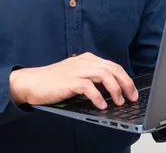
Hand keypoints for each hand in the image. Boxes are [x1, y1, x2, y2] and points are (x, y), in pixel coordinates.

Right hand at [9, 52, 138, 108]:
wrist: (33, 82)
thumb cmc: (54, 81)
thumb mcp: (77, 75)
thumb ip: (92, 78)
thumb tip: (110, 90)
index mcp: (87, 59)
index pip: (113, 66)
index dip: (125, 78)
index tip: (132, 91)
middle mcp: (84, 61)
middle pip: (112, 69)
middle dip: (126, 83)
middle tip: (132, 97)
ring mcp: (77, 70)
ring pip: (104, 75)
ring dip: (115, 90)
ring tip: (119, 102)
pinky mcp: (69, 81)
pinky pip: (89, 87)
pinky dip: (98, 97)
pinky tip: (102, 105)